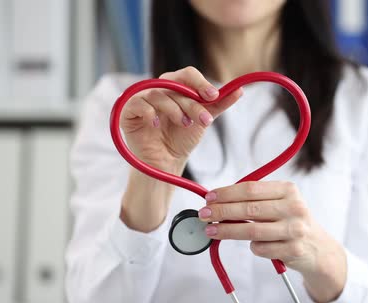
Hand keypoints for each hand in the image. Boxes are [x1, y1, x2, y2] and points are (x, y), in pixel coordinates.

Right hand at [121, 66, 242, 170]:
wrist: (165, 163)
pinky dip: (150, 112)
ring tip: (184, 125)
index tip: (214, 96)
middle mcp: (158, 89)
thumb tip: (240, 90)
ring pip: (158, 95)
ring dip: (175, 110)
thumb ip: (219, 104)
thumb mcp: (203, 120)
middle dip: (192, 103)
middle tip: (205, 121)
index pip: (187, 74)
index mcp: (175, 87)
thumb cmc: (182, 139)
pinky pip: (137, 104)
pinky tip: (158, 124)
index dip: (201, 83)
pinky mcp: (128, 112)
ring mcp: (141, 99)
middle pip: (175, 84)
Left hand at [198, 181, 346, 302]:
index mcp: (288, 190)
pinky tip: (250, 244)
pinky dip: (251, 247)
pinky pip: (261, 248)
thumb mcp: (280, 203)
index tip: (209, 197)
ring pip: (252, 231)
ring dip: (226, 231)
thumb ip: (254, 199)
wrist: (318, 248)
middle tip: (203, 214)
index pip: (251, 189)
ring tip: (210, 231)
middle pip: (249, 209)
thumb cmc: (290, 221)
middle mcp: (294, 207)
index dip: (227, 193)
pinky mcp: (293, 250)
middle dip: (221, 211)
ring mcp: (295, 230)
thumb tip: (218, 200)